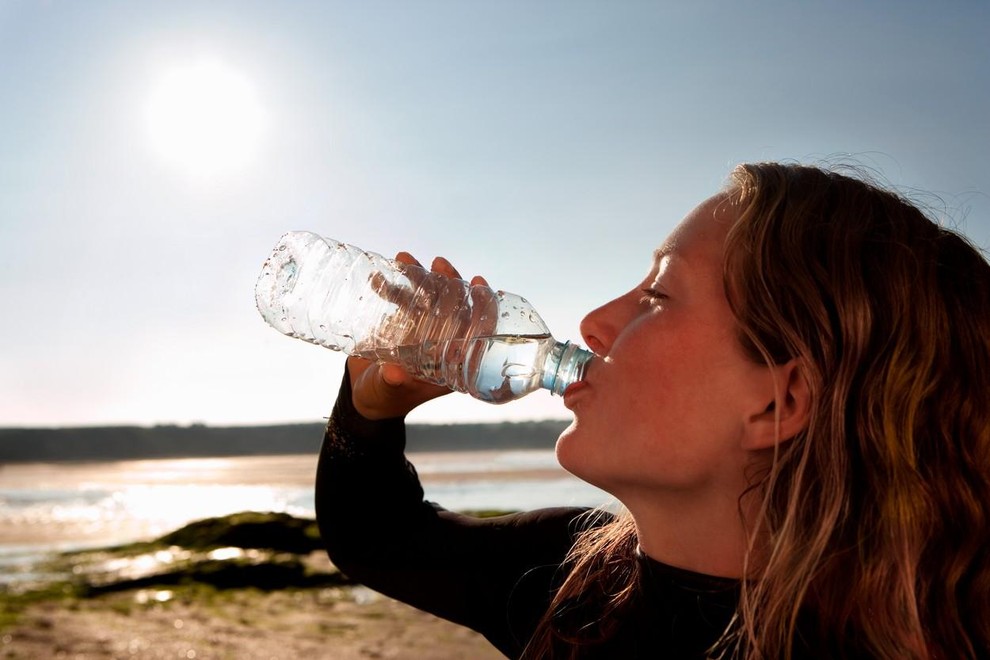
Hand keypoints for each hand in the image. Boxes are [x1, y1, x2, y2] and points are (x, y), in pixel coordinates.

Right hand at [348, 252, 488, 419]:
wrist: (362, 394)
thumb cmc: (382, 399)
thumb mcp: (388, 391)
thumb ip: (392, 383)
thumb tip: (394, 374)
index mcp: (452, 361)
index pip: (477, 330)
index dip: (482, 306)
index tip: (478, 283)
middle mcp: (442, 342)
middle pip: (455, 306)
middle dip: (449, 281)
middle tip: (438, 264)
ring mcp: (423, 330)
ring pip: (429, 297)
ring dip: (419, 276)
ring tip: (404, 259)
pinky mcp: (403, 323)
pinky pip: (402, 299)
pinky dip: (391, 286)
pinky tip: (377, 279)